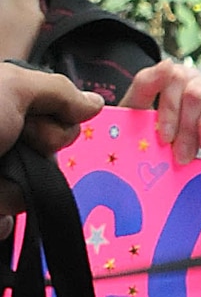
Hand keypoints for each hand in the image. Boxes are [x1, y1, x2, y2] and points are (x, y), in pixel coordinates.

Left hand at [0, 62, 104, 231]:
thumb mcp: (12, 89)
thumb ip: (58, 92)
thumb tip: (95, 104)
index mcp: (6, 103)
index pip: (57, 112)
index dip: (57, 120)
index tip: (39, 121)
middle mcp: (4, 132)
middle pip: (52, 146)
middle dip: (41, 150)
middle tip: (15, 144)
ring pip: (36, 181)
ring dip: (18, 182)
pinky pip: (14, 207)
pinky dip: (3, 206)